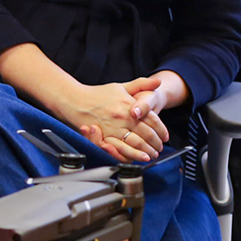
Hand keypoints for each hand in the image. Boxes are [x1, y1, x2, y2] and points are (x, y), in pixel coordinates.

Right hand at [55, 76, 169, 161]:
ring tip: (152, 154)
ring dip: (147, 151)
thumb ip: (141, 84)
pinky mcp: (103, 138)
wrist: (75, 100)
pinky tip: (138, 157)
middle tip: (160, 147)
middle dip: (156, 143)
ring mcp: (112, 128)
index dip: (161, 129)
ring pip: (135, 144)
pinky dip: (132, 155)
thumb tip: (158, 82)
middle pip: (146, 133)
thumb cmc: (98, 94)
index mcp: (128, 105)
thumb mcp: (121, 86)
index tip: (165, 136)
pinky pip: (121, 150)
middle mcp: (121, 117)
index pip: (151, 119)